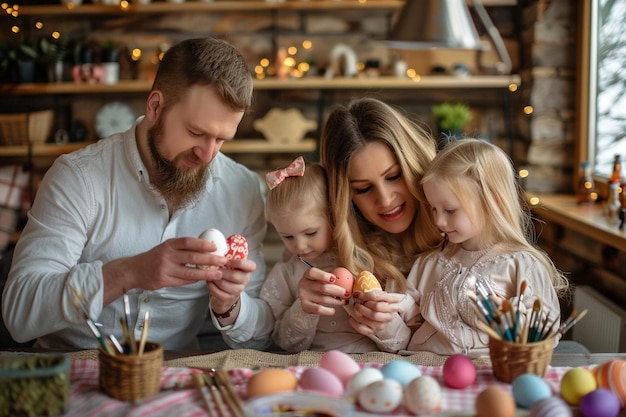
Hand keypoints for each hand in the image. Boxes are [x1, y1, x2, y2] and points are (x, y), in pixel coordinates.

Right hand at [102, 236, 227, 304]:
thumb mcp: (165, 248)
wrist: (134, 270)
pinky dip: (195, 280)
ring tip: (218, 274)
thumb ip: (181, 248)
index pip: (188, 242)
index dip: (202, 244)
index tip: (215, 246)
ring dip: (206, 273)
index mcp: (168, 245)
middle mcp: (167, 256)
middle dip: (210, 259)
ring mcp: (165, 269)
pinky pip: (183, 281)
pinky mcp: (164, 281)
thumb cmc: (153, 258)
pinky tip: (203, 279)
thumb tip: (204, 247)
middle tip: (223, 261)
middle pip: (192, 257)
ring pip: (190, 272)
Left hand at [207, 257, 255, 313]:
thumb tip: (215, 243)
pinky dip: (211, 286)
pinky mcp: (228, 298)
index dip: (240, 263)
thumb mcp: (228, 263)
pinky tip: (209, 281)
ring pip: (225, 285)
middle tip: (214, 267)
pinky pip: (219, 293)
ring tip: (209, 274)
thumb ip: (227, 255)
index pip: (251, 266)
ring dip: (215, 279)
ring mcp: (237, 290)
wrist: (224, 291)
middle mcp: (245, 280)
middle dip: (222, 271)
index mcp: (246, 269)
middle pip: (235, 276)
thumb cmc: (226, 272)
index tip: (228, 260)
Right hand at [298, 267, 348, 315]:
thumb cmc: (319, 284)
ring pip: (323, 299)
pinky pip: (318, 309)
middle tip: (347, 294)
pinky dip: (327, 311)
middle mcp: (304, 284)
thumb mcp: (323, 277)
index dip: (323, 275)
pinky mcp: (305, 306)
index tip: (334, 279)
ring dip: (336, 301)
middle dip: (337, 291)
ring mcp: (303, 295)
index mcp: (308, 274)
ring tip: (344, 301)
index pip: (313, 272)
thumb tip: (350, 278)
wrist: (307, 296)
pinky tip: (333, 310)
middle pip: (322, 288)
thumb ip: (333, 276)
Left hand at [348, 290, 402, 334]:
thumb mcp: (377, 296)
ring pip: (372, 318)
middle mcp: (388, 315)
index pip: (379, 298)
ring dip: (360, 312)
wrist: (379, 315)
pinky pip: (364, 329)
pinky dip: (355, 323)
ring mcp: (381, 325)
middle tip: (357, 304)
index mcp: (391, 304)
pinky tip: (351, 318)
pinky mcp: (373, 331)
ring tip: (355, 309)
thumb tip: (357, 294)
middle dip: (364, 306)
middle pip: (377, 308)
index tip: (359, 295)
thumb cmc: (377, 304)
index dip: (367, 296)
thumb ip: (369, 294)